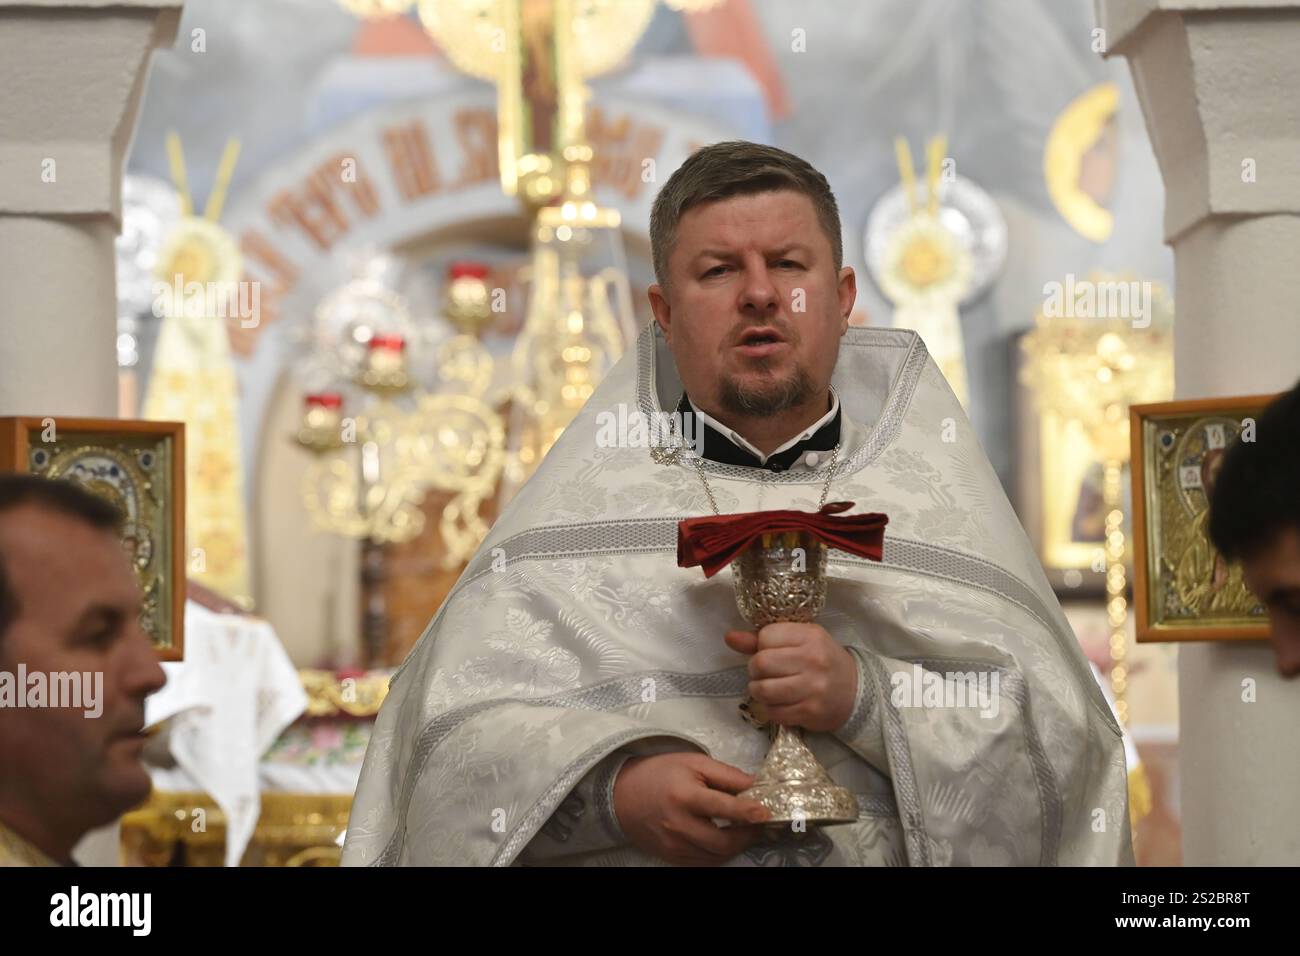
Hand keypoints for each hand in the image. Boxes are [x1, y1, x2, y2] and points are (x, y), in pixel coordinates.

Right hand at [613, 752, 770, 865]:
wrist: (621, 795)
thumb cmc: (660, 773)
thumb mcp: (693, 762)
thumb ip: (726, 775)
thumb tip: (756, 786)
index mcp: (684, 796)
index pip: (721, 807)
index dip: (746, 812)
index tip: (765, 813)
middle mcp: (678, 825)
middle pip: (723, 841)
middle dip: (746, 836)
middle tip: (757, 824)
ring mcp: (674, 845)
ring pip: (716, 856)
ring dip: (735, 846)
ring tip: (743, 831)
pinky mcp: (670, 857)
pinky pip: (703, 863)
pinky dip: (718, 854)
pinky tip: (723, 839)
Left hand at [725, 622, 857, 732]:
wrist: (855, 691)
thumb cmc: (822, 661)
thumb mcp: (800, 641)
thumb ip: (763, 639)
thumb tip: (729, 637)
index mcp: (810, 636)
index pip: (766, 636)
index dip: (761, 645)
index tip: (771, 652)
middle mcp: (812, 660)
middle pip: (760, 663)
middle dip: (755, 670)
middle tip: (765, 673)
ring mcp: (812, 688)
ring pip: (762, 690)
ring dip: (758, 691)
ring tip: (768, 688)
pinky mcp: (810, 712)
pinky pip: (773, 712)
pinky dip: (770, 709)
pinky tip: (779, 703)